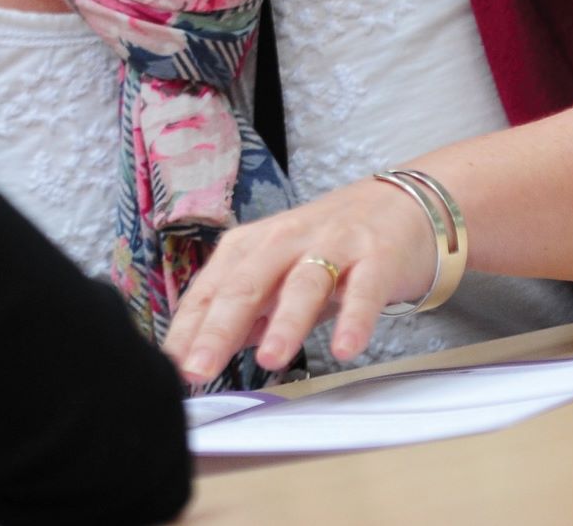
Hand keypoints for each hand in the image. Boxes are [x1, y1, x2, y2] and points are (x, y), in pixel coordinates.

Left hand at [163, 176, 437, 382]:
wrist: (401, 205)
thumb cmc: (330, 245)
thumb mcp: (280, 273)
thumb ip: (249, 310)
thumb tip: (210, 346)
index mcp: (253, 245)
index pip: (211, 289)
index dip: (188, 328)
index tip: (171, 366)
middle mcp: (285, 241)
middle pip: (246, 284)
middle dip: (218, 328)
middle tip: (199, 368)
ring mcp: (333, 245)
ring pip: (302, 284)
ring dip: (285, 323)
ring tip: (269, 360)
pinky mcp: (377, 257)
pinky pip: (363, 291)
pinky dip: (354, 319)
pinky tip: (345, 349)